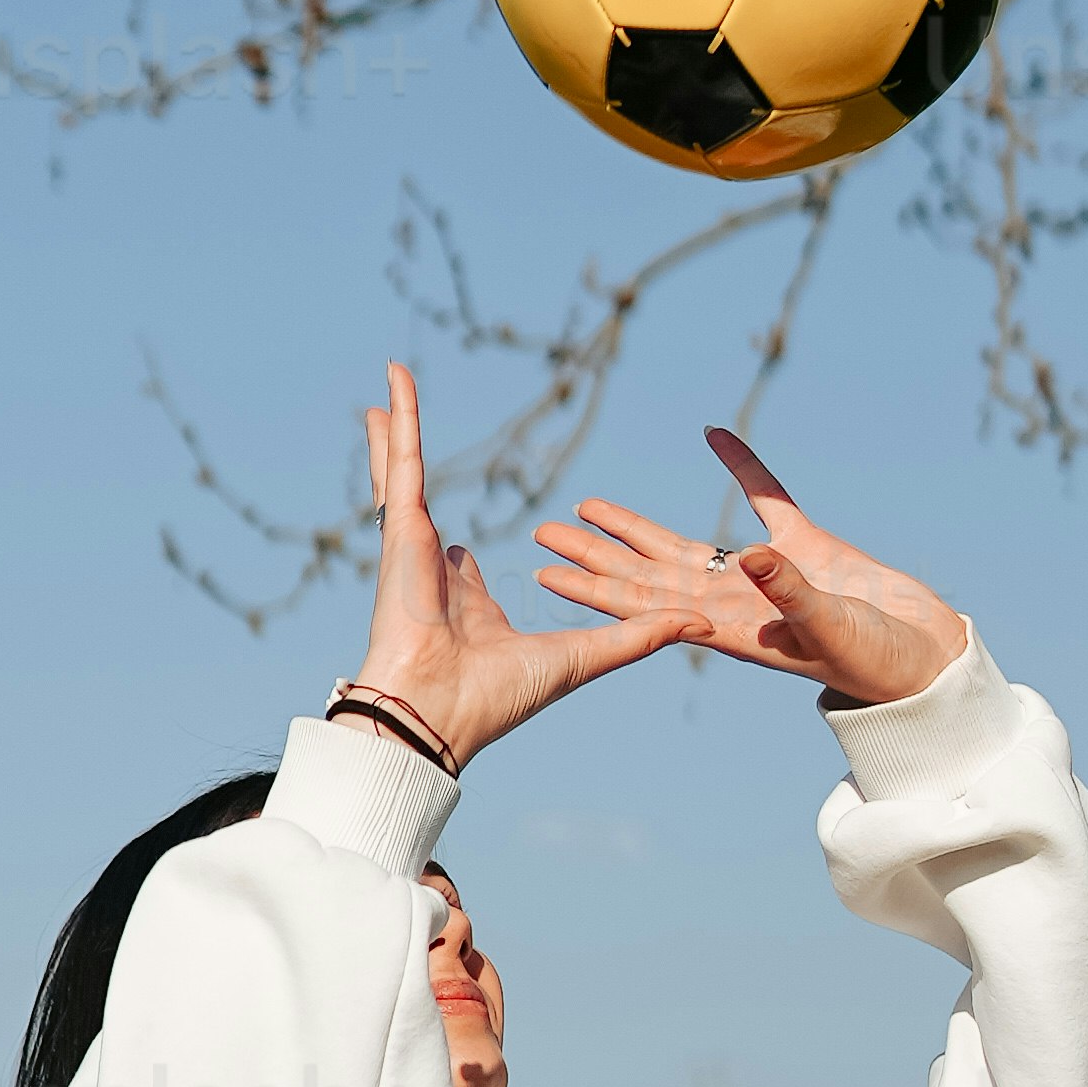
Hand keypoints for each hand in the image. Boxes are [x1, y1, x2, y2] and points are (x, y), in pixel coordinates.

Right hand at [354, 362, 666, 766]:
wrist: (438, 710)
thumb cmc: (497, 698)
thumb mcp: (586, 657)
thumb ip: (639, 634)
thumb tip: (698, 625)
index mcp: (467, 606)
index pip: (464, 570)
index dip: (464, 560)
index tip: (475, 550)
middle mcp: (435, 573)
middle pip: (425, 504)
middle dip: (413, 472)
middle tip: (405, 439)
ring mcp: (415, 545)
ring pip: (405, 471)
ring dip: (395, 429)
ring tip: (389, 382)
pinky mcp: (406, 528)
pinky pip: (404, 461)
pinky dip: (399, 418)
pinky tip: (393, 375)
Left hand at [530, 424, 974, 712]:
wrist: (922, 656)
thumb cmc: (875, 658)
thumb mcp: (829, 626)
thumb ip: (792, 592)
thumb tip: (750, 558)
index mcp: (728, 627)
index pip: (645, 605)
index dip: (595, 586)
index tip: (546, 571)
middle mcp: (733, 602)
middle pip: (647, 574)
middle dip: (595, 554)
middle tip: (541, 529)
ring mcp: (765, 573)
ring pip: (684, 543)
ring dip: (636, 526)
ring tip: (587, 504)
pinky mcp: (805, 544)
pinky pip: (765, 498)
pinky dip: (742, 467)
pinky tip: (715, 435)